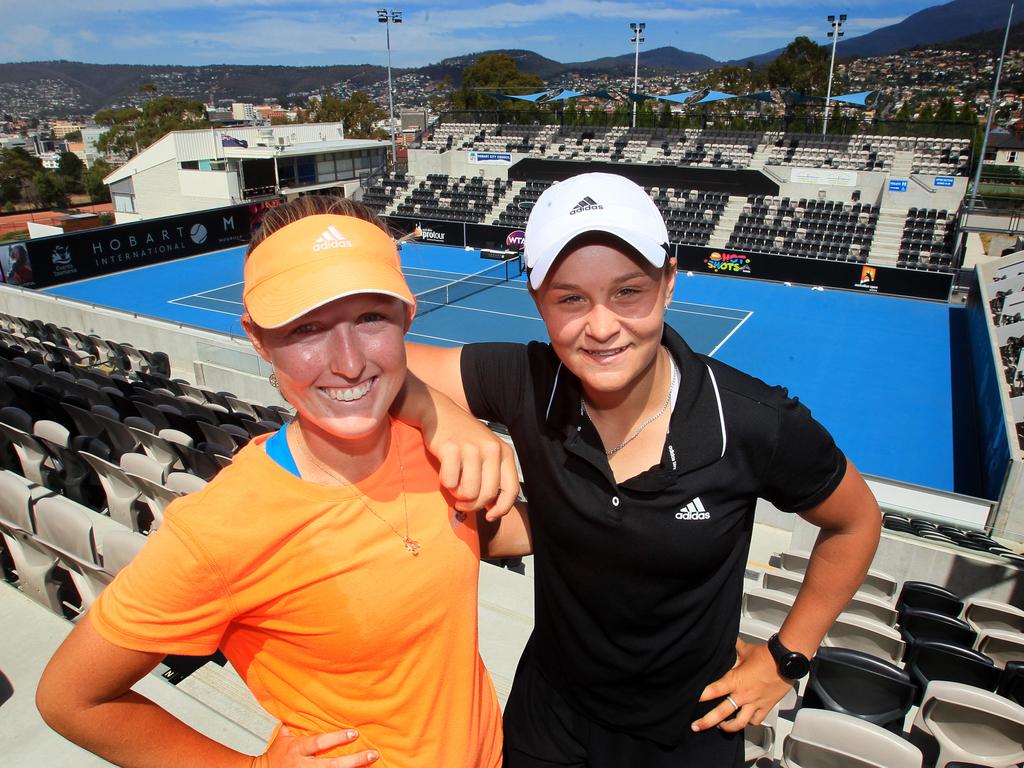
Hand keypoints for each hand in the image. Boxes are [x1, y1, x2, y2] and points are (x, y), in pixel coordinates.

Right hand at [251, 726, 377, 766]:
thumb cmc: (275, 753)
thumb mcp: (283, 735)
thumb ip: (296, 721)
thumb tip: (306, 697)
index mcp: (297, 749)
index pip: (320, 742)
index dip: (337, 738)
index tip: (355, 733)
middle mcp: (303, 765)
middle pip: (331, 765)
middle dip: (353, 761)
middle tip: (372, 755)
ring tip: (371, 764)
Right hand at [431, 419, 519, 520]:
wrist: (440, 412)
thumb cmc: (463, 438)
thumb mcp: (485, 453)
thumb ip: (492, 477)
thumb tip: (492, 510)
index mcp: (504, 452)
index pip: (512, 489)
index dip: (501, 509)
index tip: (489, 516)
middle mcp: (492, 449)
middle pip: (488, 495)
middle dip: (473, 506)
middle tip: (462, 504)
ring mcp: (472, 448)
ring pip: (469, 492)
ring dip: (458, 495)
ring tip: (454, 486)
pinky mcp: (452, 448)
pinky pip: (450, 482)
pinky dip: (446, 483)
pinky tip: (445, 472)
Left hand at [691, 639, 794, 732]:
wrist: (786, 662)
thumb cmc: (766, 656)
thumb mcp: (745, 650)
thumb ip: (734, 648)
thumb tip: (726, 641)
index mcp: (735, 680)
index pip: (714, 690)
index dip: (701, 696)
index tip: (691, 699)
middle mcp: (743, 694)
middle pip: (722, 713)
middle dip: (707, 721)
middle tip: (696, 726)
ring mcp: (755, 703)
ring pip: (739, 723)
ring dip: (728, 727)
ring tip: (721, 727)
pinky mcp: (766, 707)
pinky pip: (756, 721)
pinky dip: (749, 723)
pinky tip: (745, 721)